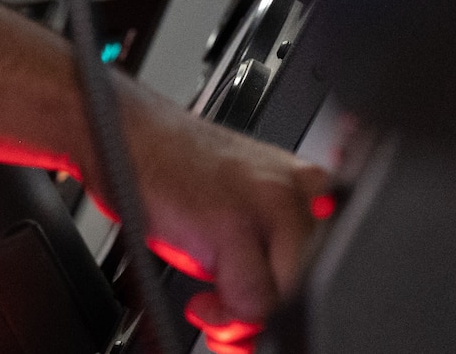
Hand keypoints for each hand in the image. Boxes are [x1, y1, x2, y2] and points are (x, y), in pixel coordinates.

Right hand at [98, 76, 329, 353]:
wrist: (119, 130)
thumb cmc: (173, 171)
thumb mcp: (237, 213)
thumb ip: (267, 258)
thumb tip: (271, 325)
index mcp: (311, 187)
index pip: (335, 263)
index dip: (300, 302)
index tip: (274, 321)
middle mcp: (301, 191)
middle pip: (316, 284)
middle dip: (272, 314)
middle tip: (232, 316)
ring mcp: (272, 204)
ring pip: (288, 297)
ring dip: (244, 317)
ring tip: (212, 304)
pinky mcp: (235, 222)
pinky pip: (251, 302)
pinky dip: (223, 316)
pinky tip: (201, 299)